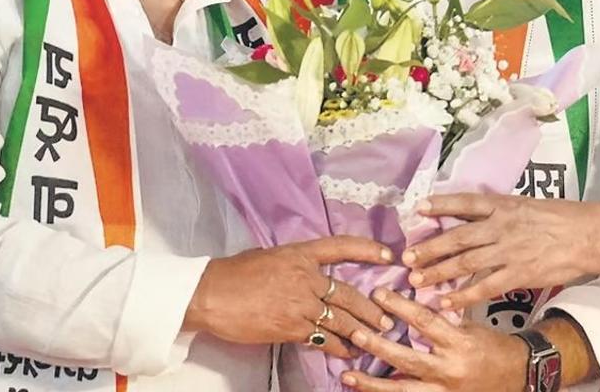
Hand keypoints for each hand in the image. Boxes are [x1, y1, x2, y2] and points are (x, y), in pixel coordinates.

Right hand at [184, 236, 395, 357]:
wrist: (211, 294)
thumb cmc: (233, 273)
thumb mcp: (268, 256)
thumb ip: (292, 263)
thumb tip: (305, 271)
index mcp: (299, 253)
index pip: (340, 247)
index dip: (367, 250)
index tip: (388, 256)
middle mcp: (304, 276)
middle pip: (347, 293)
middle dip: (370, 308)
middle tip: (387, 318)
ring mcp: (299, 303)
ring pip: (340, 319)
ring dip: (360, 330)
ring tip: (376, 337)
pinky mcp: (291, 327)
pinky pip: (323, 338)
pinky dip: (338, 346)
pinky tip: (348, 351)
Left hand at [341, 288, 526, 391]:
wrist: (520, 375)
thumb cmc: (495, 346)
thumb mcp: (472, 326)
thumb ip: (443, 320)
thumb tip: (414, 304)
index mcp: (459, 343)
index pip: (424, 321)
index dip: (400, 306)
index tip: (378, 293)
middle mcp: (450, 369)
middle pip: (407, 359)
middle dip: (378, 346)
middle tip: (356, 333)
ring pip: (403, 389)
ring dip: (373, 384)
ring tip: (348, 375)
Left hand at [402, 195, 599, 310]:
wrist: (591, 235)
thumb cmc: (562, 218)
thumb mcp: (528, 204)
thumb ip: (501, 211)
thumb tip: (476, 215)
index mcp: (504, 205)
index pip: (465, 202)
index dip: (441, 205)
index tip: (418, 208)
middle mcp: (502, 226)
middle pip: (457, 237)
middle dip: (430, 248)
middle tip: (406, 257)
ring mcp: (509, 251)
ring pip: (466, 263)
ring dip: (439, 273)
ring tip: (417, 281)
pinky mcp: (519, 274)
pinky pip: (485, 286)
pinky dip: (463, 295)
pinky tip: (447, 302)